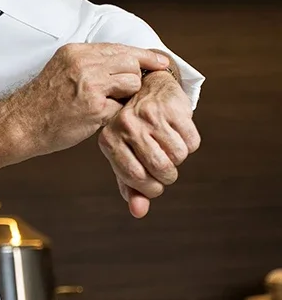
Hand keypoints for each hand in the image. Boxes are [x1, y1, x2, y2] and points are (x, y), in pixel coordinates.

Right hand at [9, 43, 170, 157]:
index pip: (120, 48)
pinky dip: (116, 115)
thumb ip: (89, 62)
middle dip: (133, 78)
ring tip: (107, 104)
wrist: (22, 123)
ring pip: (131, 83)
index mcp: (76, 52)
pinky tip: (100, 117)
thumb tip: (120, 62)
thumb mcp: (62, 68)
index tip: (160, 61)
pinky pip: (122, 108)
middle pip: (131, 63)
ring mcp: (90, 85)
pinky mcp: (94, 108)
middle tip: (124, 91)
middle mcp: (84, 64)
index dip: (144, 56)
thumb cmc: (41, 101)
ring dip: (126, 97)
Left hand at [98, 69, 200, 217]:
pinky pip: (192, 141)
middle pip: (161, 169)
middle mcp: (126, 126)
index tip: (153, 182)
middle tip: (165, 166)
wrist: (145, 88)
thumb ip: (131, 187)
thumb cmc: (134, 130)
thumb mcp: (125, 157)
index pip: (136, 179)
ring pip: (178, 156)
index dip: (151, 187)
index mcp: (108, 140)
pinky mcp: (171, 107)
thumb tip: (138, 212)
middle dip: (168, 175)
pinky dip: (190, 142)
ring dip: (179, 158)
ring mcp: (149, 115)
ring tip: (168, 145)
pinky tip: (177, 131)